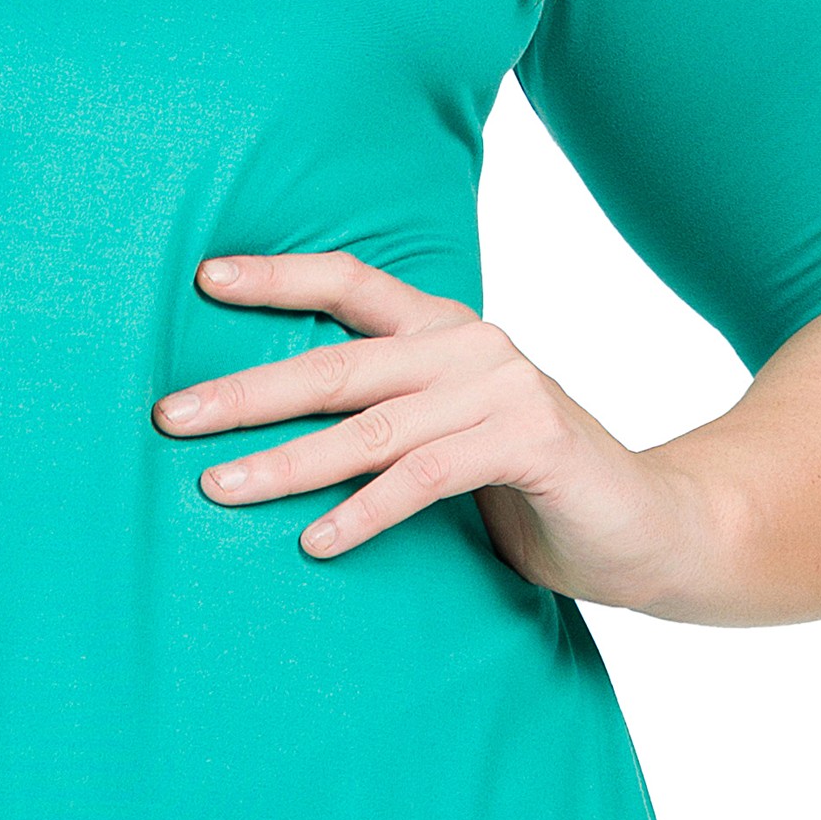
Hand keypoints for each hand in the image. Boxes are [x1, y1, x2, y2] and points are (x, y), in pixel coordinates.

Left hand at [153, 247, 710, 603]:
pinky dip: (366, 511)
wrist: (650, 525)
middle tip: (170, 417)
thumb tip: (264, 427)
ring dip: (286, 462)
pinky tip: (317, 542)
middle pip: (336, 364)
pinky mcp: (530, 443)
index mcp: (444, 331)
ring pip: (369, 427)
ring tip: (217, 488)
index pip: (350, 283)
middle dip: (244, 391)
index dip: (277, 278)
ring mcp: (504, 390)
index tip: (202, 281)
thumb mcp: (448, 436)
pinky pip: (425, 477)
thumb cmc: (529, 485)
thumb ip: (383, 416)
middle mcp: (470, 346)